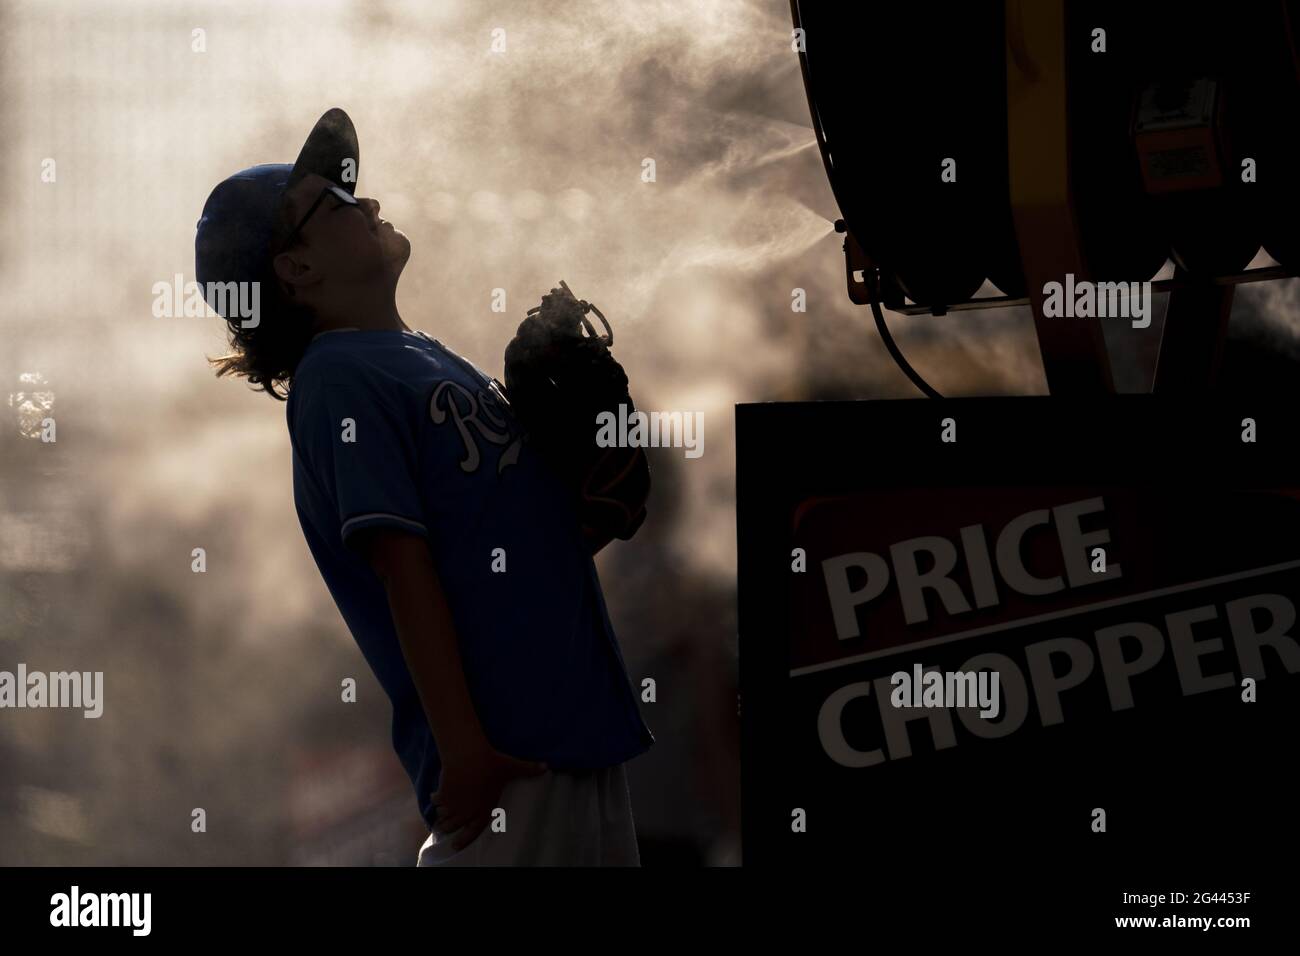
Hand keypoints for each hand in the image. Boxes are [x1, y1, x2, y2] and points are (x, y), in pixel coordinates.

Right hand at [431, 744, 548, 850]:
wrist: (469, 756)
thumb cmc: (492, 763)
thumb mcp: (512, 766)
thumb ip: (529, 769)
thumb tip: (547, 767)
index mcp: (483, 809)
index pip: (473, 831)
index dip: (464, 840)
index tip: (456, 846)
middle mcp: (467, 811)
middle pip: (454, 826)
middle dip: (448, 828)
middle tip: (444, 829)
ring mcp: (454, 804)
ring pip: (444, 816)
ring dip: (442, 816)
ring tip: (441, 815)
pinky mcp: (443, 794)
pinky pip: (435, 802)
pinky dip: (435, 800)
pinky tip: (436, 796)